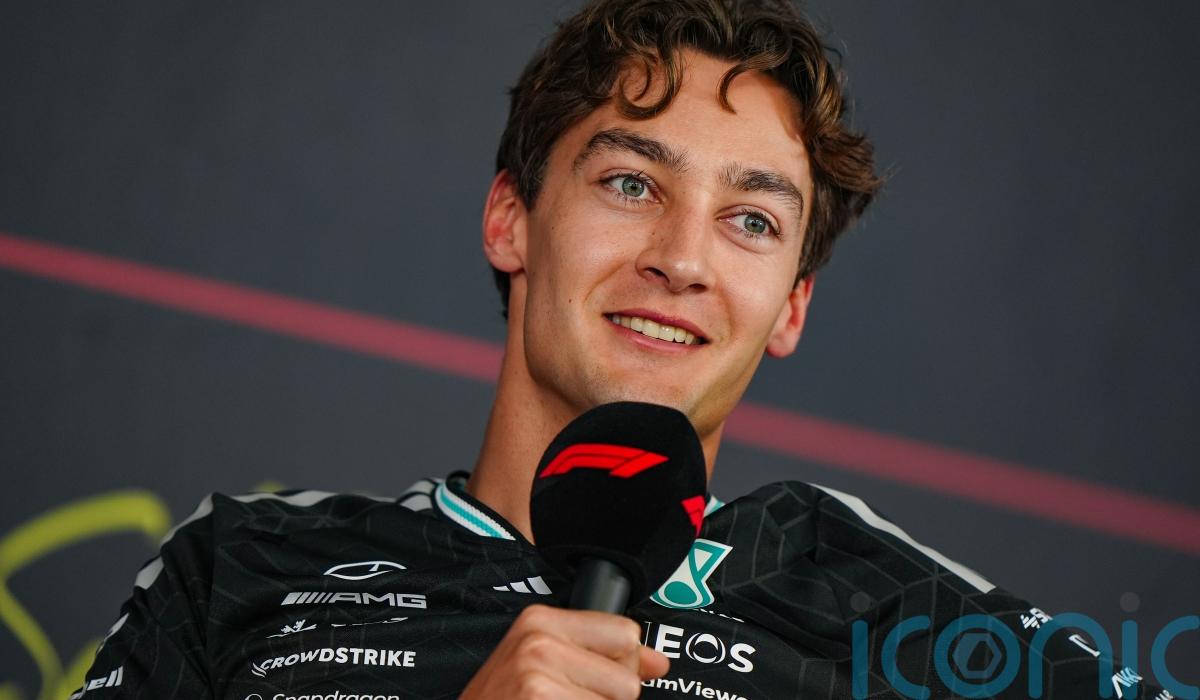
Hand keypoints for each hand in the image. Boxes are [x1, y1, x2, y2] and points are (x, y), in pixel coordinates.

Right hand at [460, 604, 669, 698]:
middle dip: (608, 699)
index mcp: (540, 620)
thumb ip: (602, 655)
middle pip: (626, 677)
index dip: (621, 666)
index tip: (595, 680)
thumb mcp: (542, 665)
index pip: (624, 634)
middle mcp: (539, 642)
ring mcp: (538, 676)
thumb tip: (659, 663)